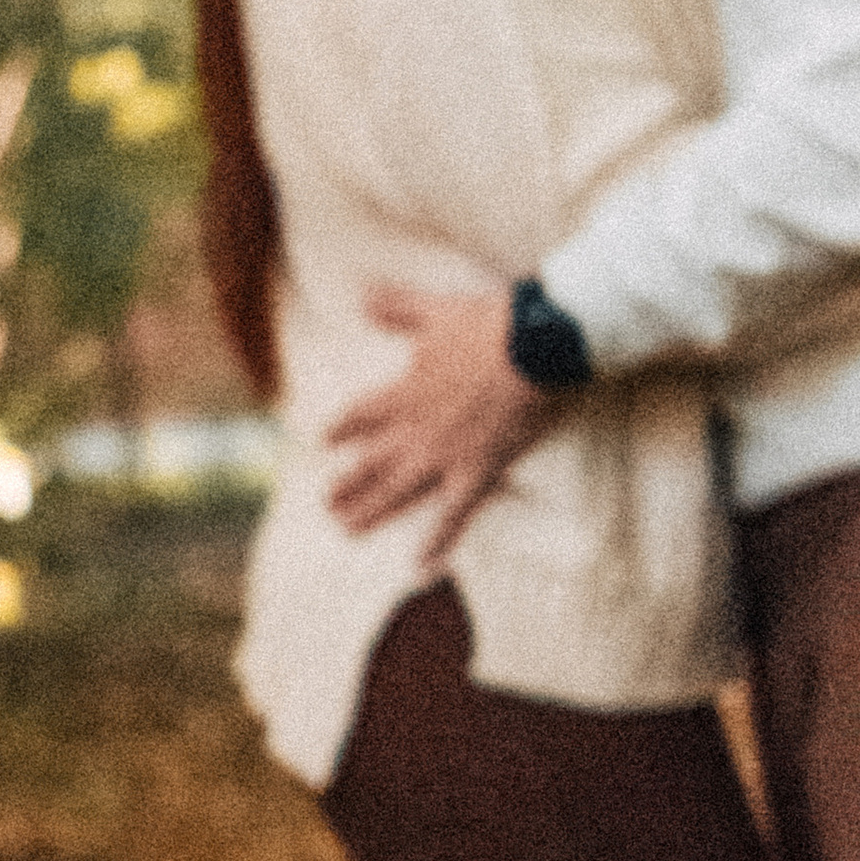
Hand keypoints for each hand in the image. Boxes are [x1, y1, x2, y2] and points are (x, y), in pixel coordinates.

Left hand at [324, 284, 552, 562]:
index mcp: (403, 393)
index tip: (323, 442)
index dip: (341, 429)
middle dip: (346, 483)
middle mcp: (415, 430)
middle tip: (325, 502)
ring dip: (370, 512)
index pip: (360, 415)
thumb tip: (363, 296)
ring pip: (397, 492)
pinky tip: (419, 565)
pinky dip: (436, 541)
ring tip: (346, 530)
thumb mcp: (435, 310)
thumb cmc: (490, 324)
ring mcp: (443, 456)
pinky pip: (452, 515)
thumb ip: (397, 308)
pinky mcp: (477, 472)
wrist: (536, 345)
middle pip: (371, 462)